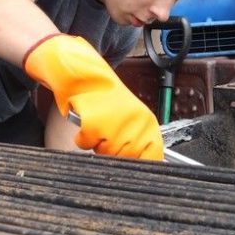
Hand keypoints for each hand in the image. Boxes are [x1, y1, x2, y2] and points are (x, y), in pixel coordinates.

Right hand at [23, 34, 163, 159]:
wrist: (82, 72)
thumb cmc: (103, 96)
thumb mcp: (128, 116)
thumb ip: (136, 138)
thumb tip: (143, 161)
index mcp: (145, 121)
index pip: (152, 154)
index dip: (140, 161)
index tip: (132, 162)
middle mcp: (134, 122)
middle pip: (127, 158)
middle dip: (114, 153)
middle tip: (107, 137)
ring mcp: (115, 122)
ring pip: (105, 152)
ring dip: (97, 144)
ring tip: (96, 126)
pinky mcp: (94, 121)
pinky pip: (86, 143)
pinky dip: (82, 138)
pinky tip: (85, 124)